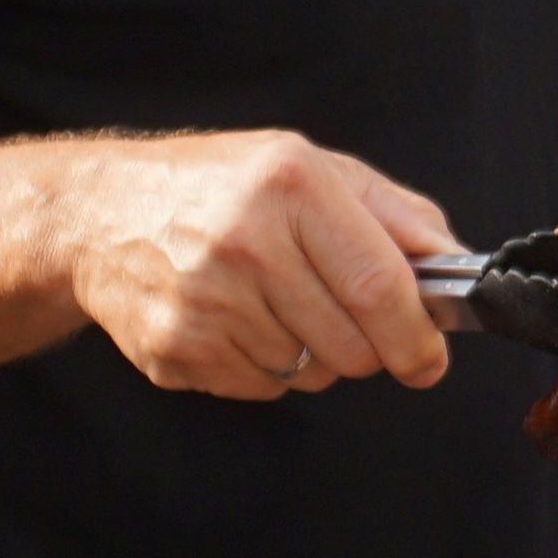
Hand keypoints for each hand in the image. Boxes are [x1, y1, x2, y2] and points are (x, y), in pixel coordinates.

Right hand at [67, 133, 459, 399]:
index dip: (416, 335)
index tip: (430, 358)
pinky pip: (262, 388)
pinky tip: (237, 319)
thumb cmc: (220, 187)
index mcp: (290, 185)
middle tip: (341, 314)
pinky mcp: (174, 350)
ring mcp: (203, 302)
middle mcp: (244, 242)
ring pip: (309, 374)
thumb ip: (395, 216)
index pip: (377, 285)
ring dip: (312, 354)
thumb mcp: (313, 168)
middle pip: (350, 345)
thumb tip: (456, 268)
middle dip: (367, 346)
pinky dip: (266, 367)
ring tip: (274, 302)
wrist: (100, 213)